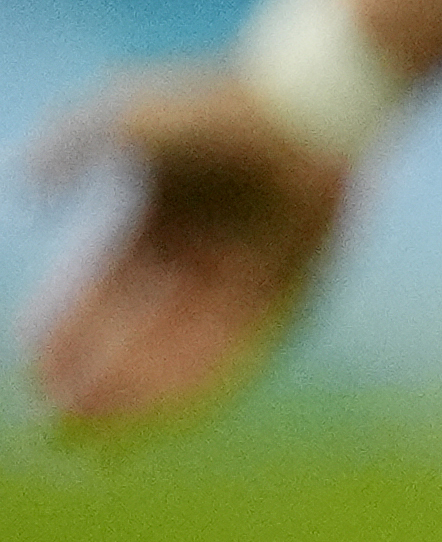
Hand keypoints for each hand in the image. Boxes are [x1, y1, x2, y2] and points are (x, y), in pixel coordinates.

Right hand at [23, 65, 349, 434]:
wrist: (312, 107)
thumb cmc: (220, 105)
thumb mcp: (128, 114)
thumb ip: (68, 142)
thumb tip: (29, 188)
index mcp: (157, 226)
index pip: (100, 297)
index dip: (65, 338)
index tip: (35, 374)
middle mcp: (196, 260)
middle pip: (134, 336)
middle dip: (93, 384)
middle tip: (54, 425)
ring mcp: (241, 281)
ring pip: (177, 357)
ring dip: (134, 402)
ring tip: (92, 437)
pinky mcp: (286, 299)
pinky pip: (234, 360)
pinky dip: (193, 394)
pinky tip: (157, 423)